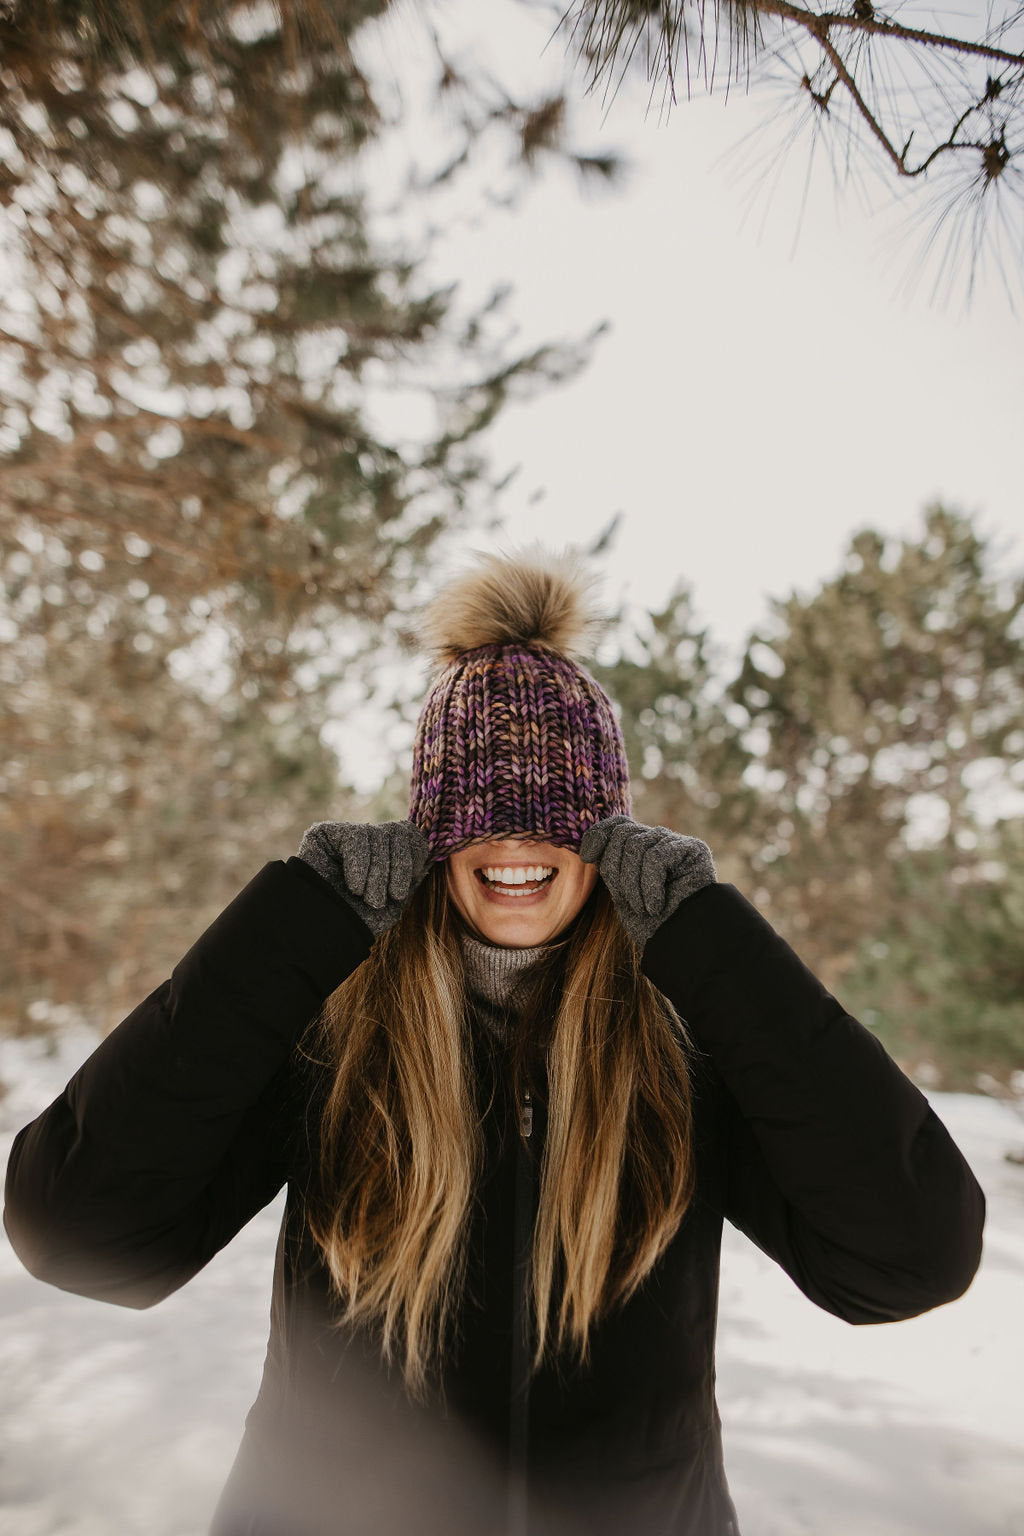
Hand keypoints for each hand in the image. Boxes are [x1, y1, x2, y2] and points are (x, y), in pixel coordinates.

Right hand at [297, 820, 429, 937]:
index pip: (412, 835)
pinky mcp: (326, 832)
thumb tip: (426, 845)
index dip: (414, 857)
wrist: (323, 932)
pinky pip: (357, 837)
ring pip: (378, 835)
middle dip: (398, 868)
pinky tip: (353, 886)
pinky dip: (359, 865)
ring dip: (377, 874)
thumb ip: (412, 872)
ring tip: (365, 898)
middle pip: (399, 830)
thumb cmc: (360, 920)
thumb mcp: (396, 899)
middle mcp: (369, 841)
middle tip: (381, 900)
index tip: (401, 890)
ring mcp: (347, 835)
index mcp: (387, 854)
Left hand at [579, 815, 715, 949]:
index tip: (587, 856)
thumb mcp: (621, 891)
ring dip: (633, 884)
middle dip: (617, 871)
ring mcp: (676, 842)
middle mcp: (659, 840)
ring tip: (645, 909)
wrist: (680, 942)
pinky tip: (657, 905)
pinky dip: (650, 886)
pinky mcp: (693, 848)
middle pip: (622, 834)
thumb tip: (590, 845)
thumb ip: (610, 864)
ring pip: (637, 845)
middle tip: (630, 903)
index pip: (616, 824)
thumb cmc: (651, 923)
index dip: (598, 835)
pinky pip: (655, 857)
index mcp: (641, 848)